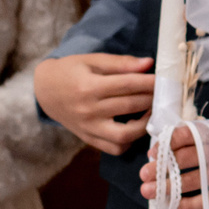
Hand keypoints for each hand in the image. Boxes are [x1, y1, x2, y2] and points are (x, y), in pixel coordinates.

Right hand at [31, 51, 154, 153]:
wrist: (45, 91)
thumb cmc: (70, 71)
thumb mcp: (92, 60)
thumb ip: (121, 63)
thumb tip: (149, 63)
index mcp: (89, 86)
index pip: (127, 84)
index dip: (149, 82)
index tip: (163, 79)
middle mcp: (88, 110)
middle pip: (129, 106)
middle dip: (151, 98)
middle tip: (162, 93)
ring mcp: (89, 128)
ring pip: (125, 134)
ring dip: (144, 124)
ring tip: (151, 112)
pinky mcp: (89, 139)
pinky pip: (114, 148)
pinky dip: (129, 141)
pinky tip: (135, 127)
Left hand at [137, 121, 208, 208]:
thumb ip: (195, 137)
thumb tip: (161, 150)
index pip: (184, 136)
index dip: (164, 146)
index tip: (151, 155)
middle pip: (185, 160)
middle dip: (160, 169)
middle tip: (143, 176)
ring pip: (192, 182)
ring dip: (167, 188)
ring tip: (148, 192)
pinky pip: (206, 201)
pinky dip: (187, 204)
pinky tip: (171, 206)